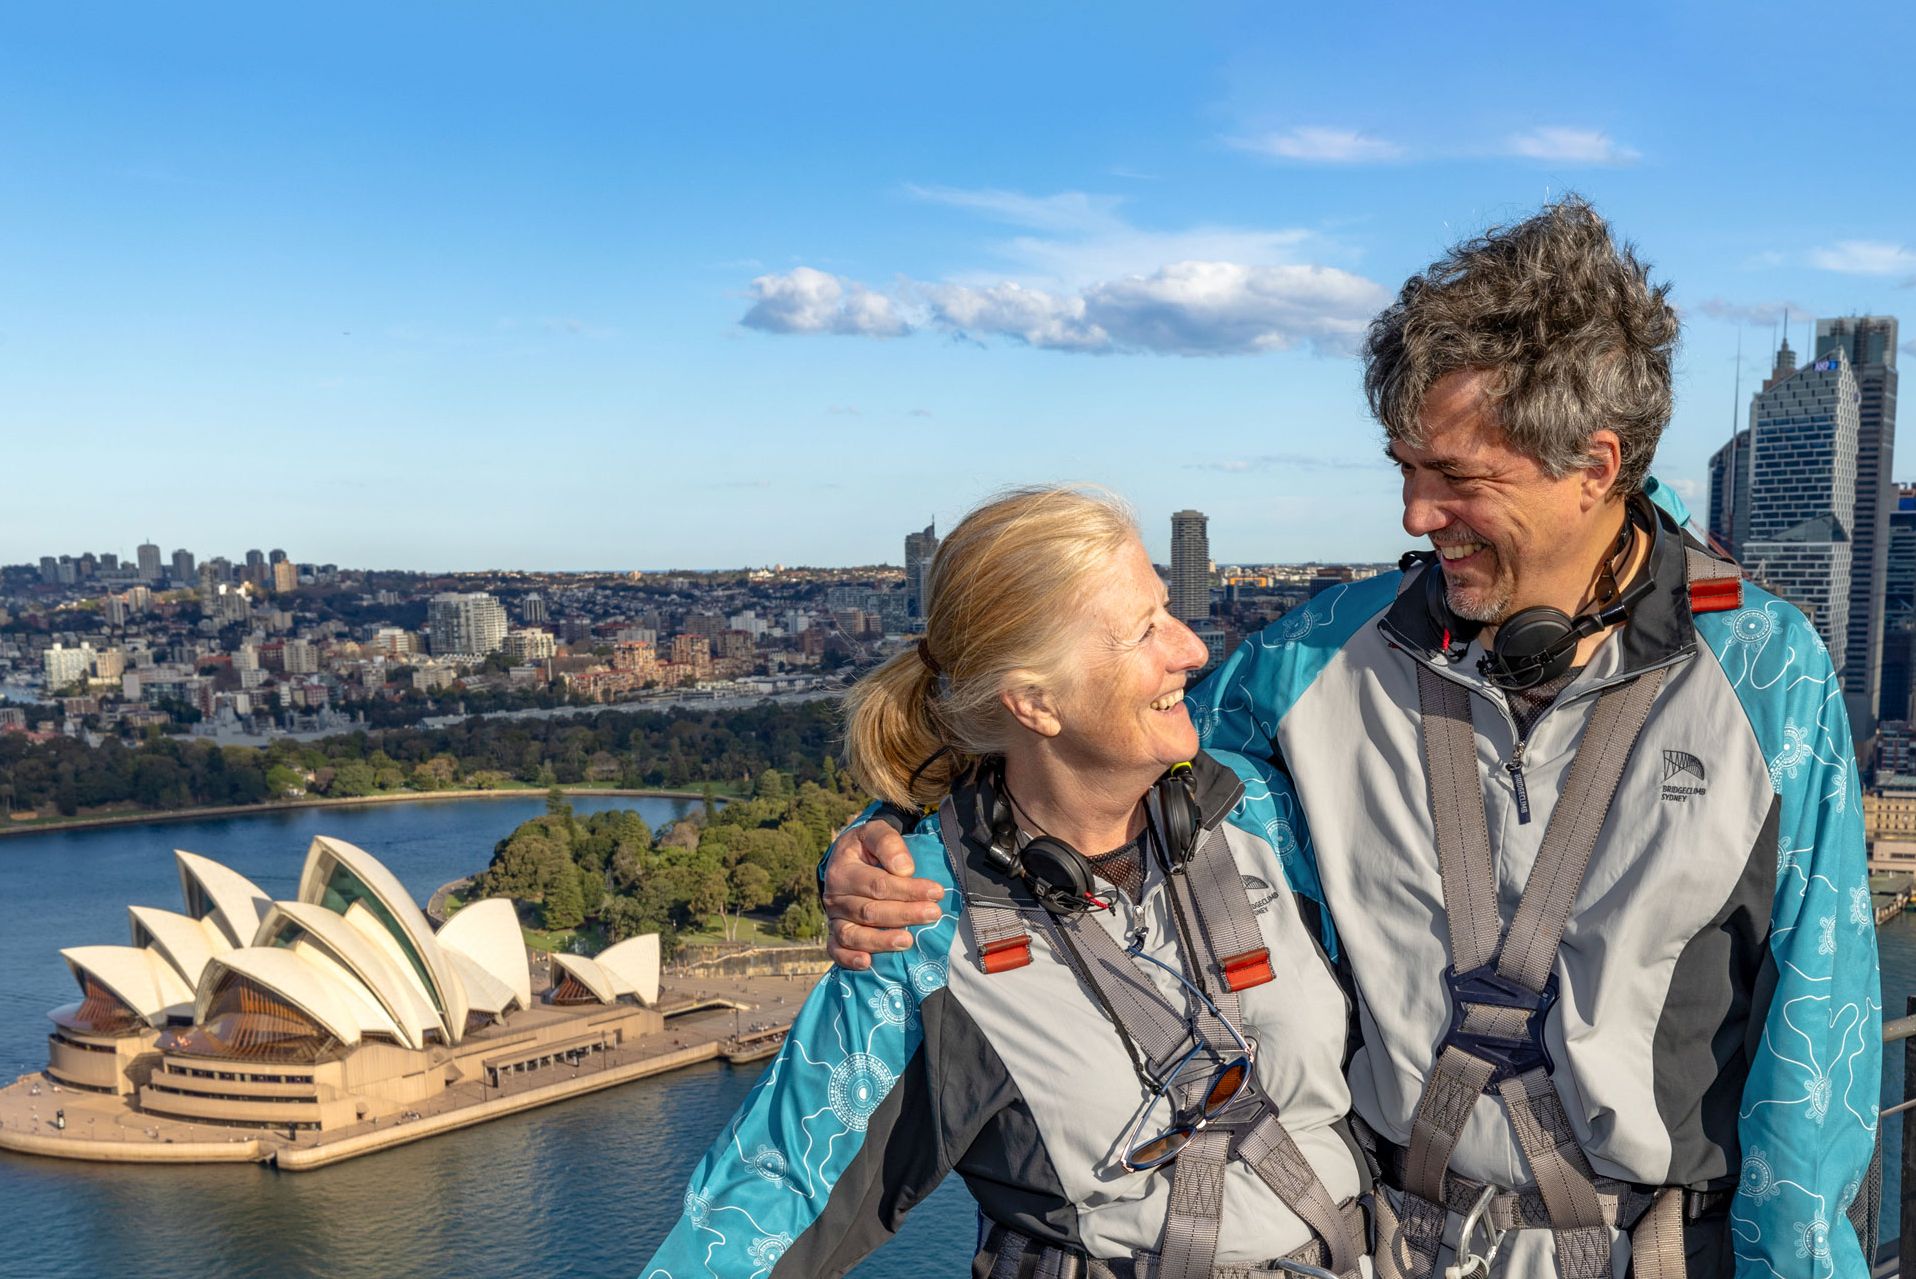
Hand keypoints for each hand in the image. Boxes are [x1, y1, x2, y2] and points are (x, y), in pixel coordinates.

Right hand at [822, 820, 945, 969]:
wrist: (849, 859)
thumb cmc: (867, 847)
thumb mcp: (876, 832)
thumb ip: (888, 843)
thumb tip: (904, 869)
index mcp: (843, 870)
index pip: (878, 884)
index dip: (908, 890)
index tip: (936, 892)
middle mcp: (835, 897)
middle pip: (870, 911)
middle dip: (904, 914)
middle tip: (933, 914)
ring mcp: (834, 918)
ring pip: (854, 934)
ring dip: (881, 940)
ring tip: (907, 941)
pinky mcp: (835, 935)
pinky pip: (836, 951)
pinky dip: (849, 959)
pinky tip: (867, 963)